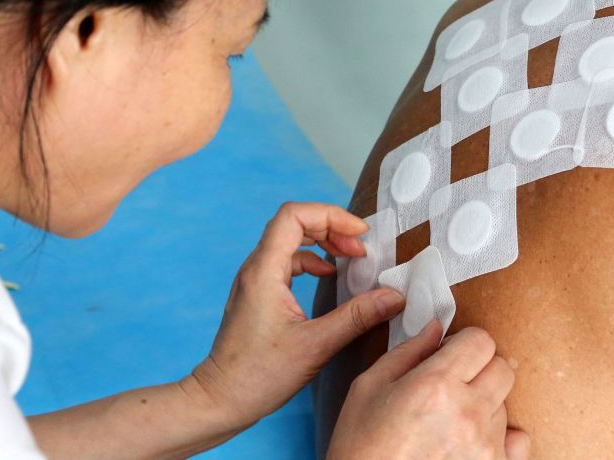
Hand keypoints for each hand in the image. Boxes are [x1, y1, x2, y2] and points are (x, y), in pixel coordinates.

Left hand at [188, 202, 406, 430]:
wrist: (220, 399)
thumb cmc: (259, 375)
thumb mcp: (316, 345)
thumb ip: (356, 317)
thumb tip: (393, 297)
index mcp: (264, 271)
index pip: (294, 216)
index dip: (330, 216)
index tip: (359, 234)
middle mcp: (255, 268)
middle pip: (293, 223)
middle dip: (331, 227)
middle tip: (360, 248)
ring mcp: (254, 280)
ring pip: (288, 240)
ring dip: (322, 242)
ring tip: (350, 258)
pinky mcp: (257, 294)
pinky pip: (285, 261)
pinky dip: (311, 260)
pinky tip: (328, 275)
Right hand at [328, 323, 530, 459]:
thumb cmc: (360, 445)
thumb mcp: (369, 386)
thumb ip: (408, 351)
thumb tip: (436, 329)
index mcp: (436, 384)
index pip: (482, 341)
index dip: (464, 343)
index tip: (450, 354)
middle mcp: (468, 413)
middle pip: (502, 368)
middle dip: (479, 368)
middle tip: (453, 383)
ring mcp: (486, 446)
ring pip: (505, 403)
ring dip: (484, 403)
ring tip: (451, 420)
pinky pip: (519, 440)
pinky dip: (501, 437)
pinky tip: (472, 440)